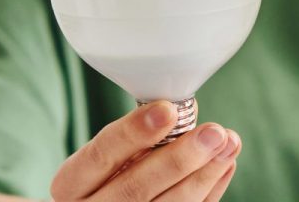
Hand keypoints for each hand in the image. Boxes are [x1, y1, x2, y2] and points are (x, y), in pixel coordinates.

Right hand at [50, 101, 241, 201]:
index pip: (100, 155)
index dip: (134, 132)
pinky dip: (209, 191)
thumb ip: (132, 137)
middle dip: (180, 158)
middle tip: (213, 132)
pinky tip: (224, 165)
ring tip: (228, 144)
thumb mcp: (99, 159)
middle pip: (135, 188)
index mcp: (71, 184)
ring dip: (204, 175)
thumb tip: (180, 108)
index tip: (169, 110)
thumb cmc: (99, 182)